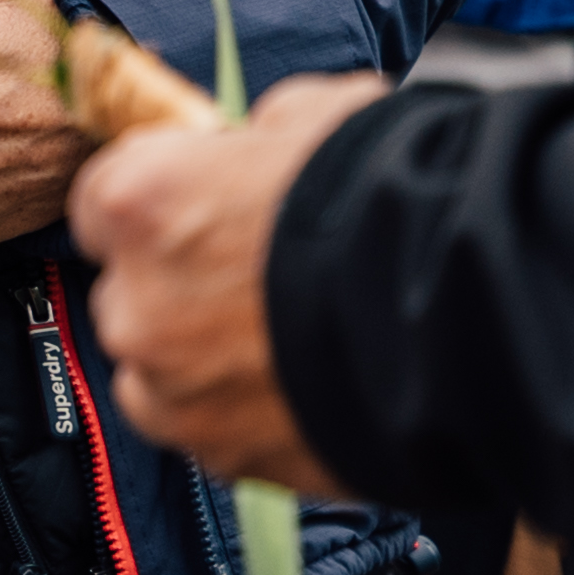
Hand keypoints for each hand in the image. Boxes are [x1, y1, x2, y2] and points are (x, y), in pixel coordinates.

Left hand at [67, 72, 391, 492]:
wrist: (473, 316)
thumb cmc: (396, 198)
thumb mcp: (323, 113)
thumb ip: (261, 135)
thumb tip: (258, 146)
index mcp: (141, 202)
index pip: (100, 201)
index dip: (156, 200)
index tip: (200, 202)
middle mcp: (136, 305)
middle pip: (130, 293)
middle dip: (183, 283)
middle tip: (264, 274)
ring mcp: (177, 396)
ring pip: (164, 374)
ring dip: (207, 360)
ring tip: (294, 340)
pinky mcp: (231, 461)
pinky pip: (217, 433)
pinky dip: (252, 415)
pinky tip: (315, 385)